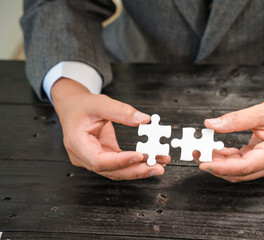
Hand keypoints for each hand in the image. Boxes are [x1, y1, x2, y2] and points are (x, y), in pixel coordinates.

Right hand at [52, 78, 169, 179]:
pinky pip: (121, 165)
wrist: (74, 108)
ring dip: (140, 169)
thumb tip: (144, 119)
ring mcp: (93, 160)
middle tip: (158, 167)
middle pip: (111, 171)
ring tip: (160, 164)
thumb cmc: (82, 106)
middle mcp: (84, 157)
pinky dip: (136, 163)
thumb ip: (121, 111)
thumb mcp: (100, 103)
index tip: (139, 156)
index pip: (98, 160)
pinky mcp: (104, 158)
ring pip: (117, 171)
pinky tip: (152, 160)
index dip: (119, 161)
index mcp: (77, 144)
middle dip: (136, 170)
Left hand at [199, 87, 263, 181]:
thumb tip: (212, 125)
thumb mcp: (260, 112)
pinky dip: (228, 159)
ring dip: (220, 163)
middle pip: (239, 172)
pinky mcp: (263, 161)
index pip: (244, 166)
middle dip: (216, 166)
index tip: (203, 163)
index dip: (221, 167)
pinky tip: (215, 150)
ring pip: (239, 170)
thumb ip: (235, 120)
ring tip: (203, 151)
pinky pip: (242, 164)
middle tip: (197, 154)